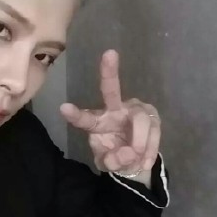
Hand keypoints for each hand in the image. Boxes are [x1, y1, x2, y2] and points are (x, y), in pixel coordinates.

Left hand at [59, 49, 160, 173]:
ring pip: (141, 121)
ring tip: (136, 161)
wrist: (137, 160)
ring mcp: (136, 111)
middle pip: (112, 90)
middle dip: (109, 72)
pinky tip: (143, 162)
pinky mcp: (153, 116)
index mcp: (98, 122)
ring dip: (139, 144)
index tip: (63, 108)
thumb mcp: (108, 163)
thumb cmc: (116, 155)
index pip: (85, 118)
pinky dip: (149, 150)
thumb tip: (126, 154)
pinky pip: (154, 132)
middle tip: (109, 54)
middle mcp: (115, 109)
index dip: (75, 114)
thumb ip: (111, 161)